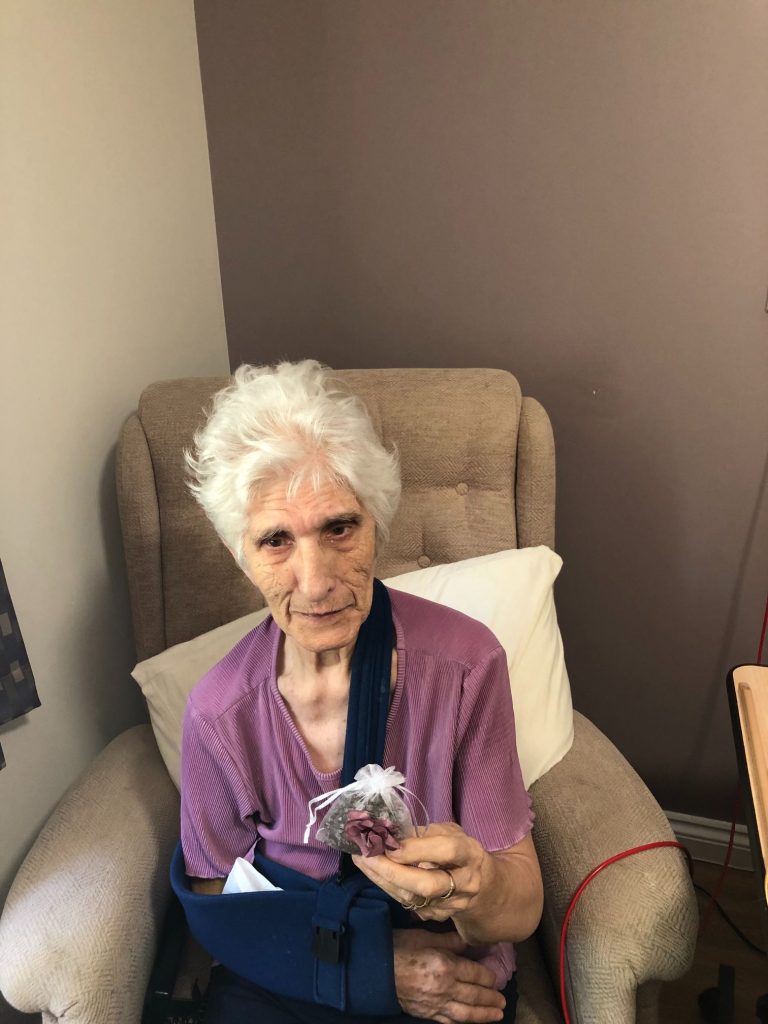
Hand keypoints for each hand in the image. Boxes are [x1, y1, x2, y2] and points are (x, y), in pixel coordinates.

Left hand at [353, 822, 487, 923]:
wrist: (483, 887)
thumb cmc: (460, 851)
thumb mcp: (450, 833)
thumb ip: (425, 833)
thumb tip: (389, 830)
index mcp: (470, 854)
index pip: (446, 851)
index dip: (417, 849)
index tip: (390, 844)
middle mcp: (465, 882)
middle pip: (428, 884)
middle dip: (393, 871)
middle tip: (366, 855)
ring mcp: (451, 904)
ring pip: (413, 898)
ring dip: (382, 879)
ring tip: (360, 860)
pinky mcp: (437, 916)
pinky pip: (407, 903)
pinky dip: (387, 887)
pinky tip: (372, 872)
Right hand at [393, 929, 504, 1022]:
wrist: (375, 968)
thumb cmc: (400, 947)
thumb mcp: (426, 937)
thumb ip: (451, 941)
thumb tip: (471, 940)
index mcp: (446, 966)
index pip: (476, 974)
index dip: (488, 976)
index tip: (495, 976)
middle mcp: (445, 988)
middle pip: (475, 995)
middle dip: (491, 998)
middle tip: (503, 1000)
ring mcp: (436, 1004)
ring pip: (466, 1013)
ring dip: (484, 1015)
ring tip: (497, 1014)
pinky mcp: (427, 1014)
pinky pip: (449, 1021)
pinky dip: (463, 1022)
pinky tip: (471, 1022)